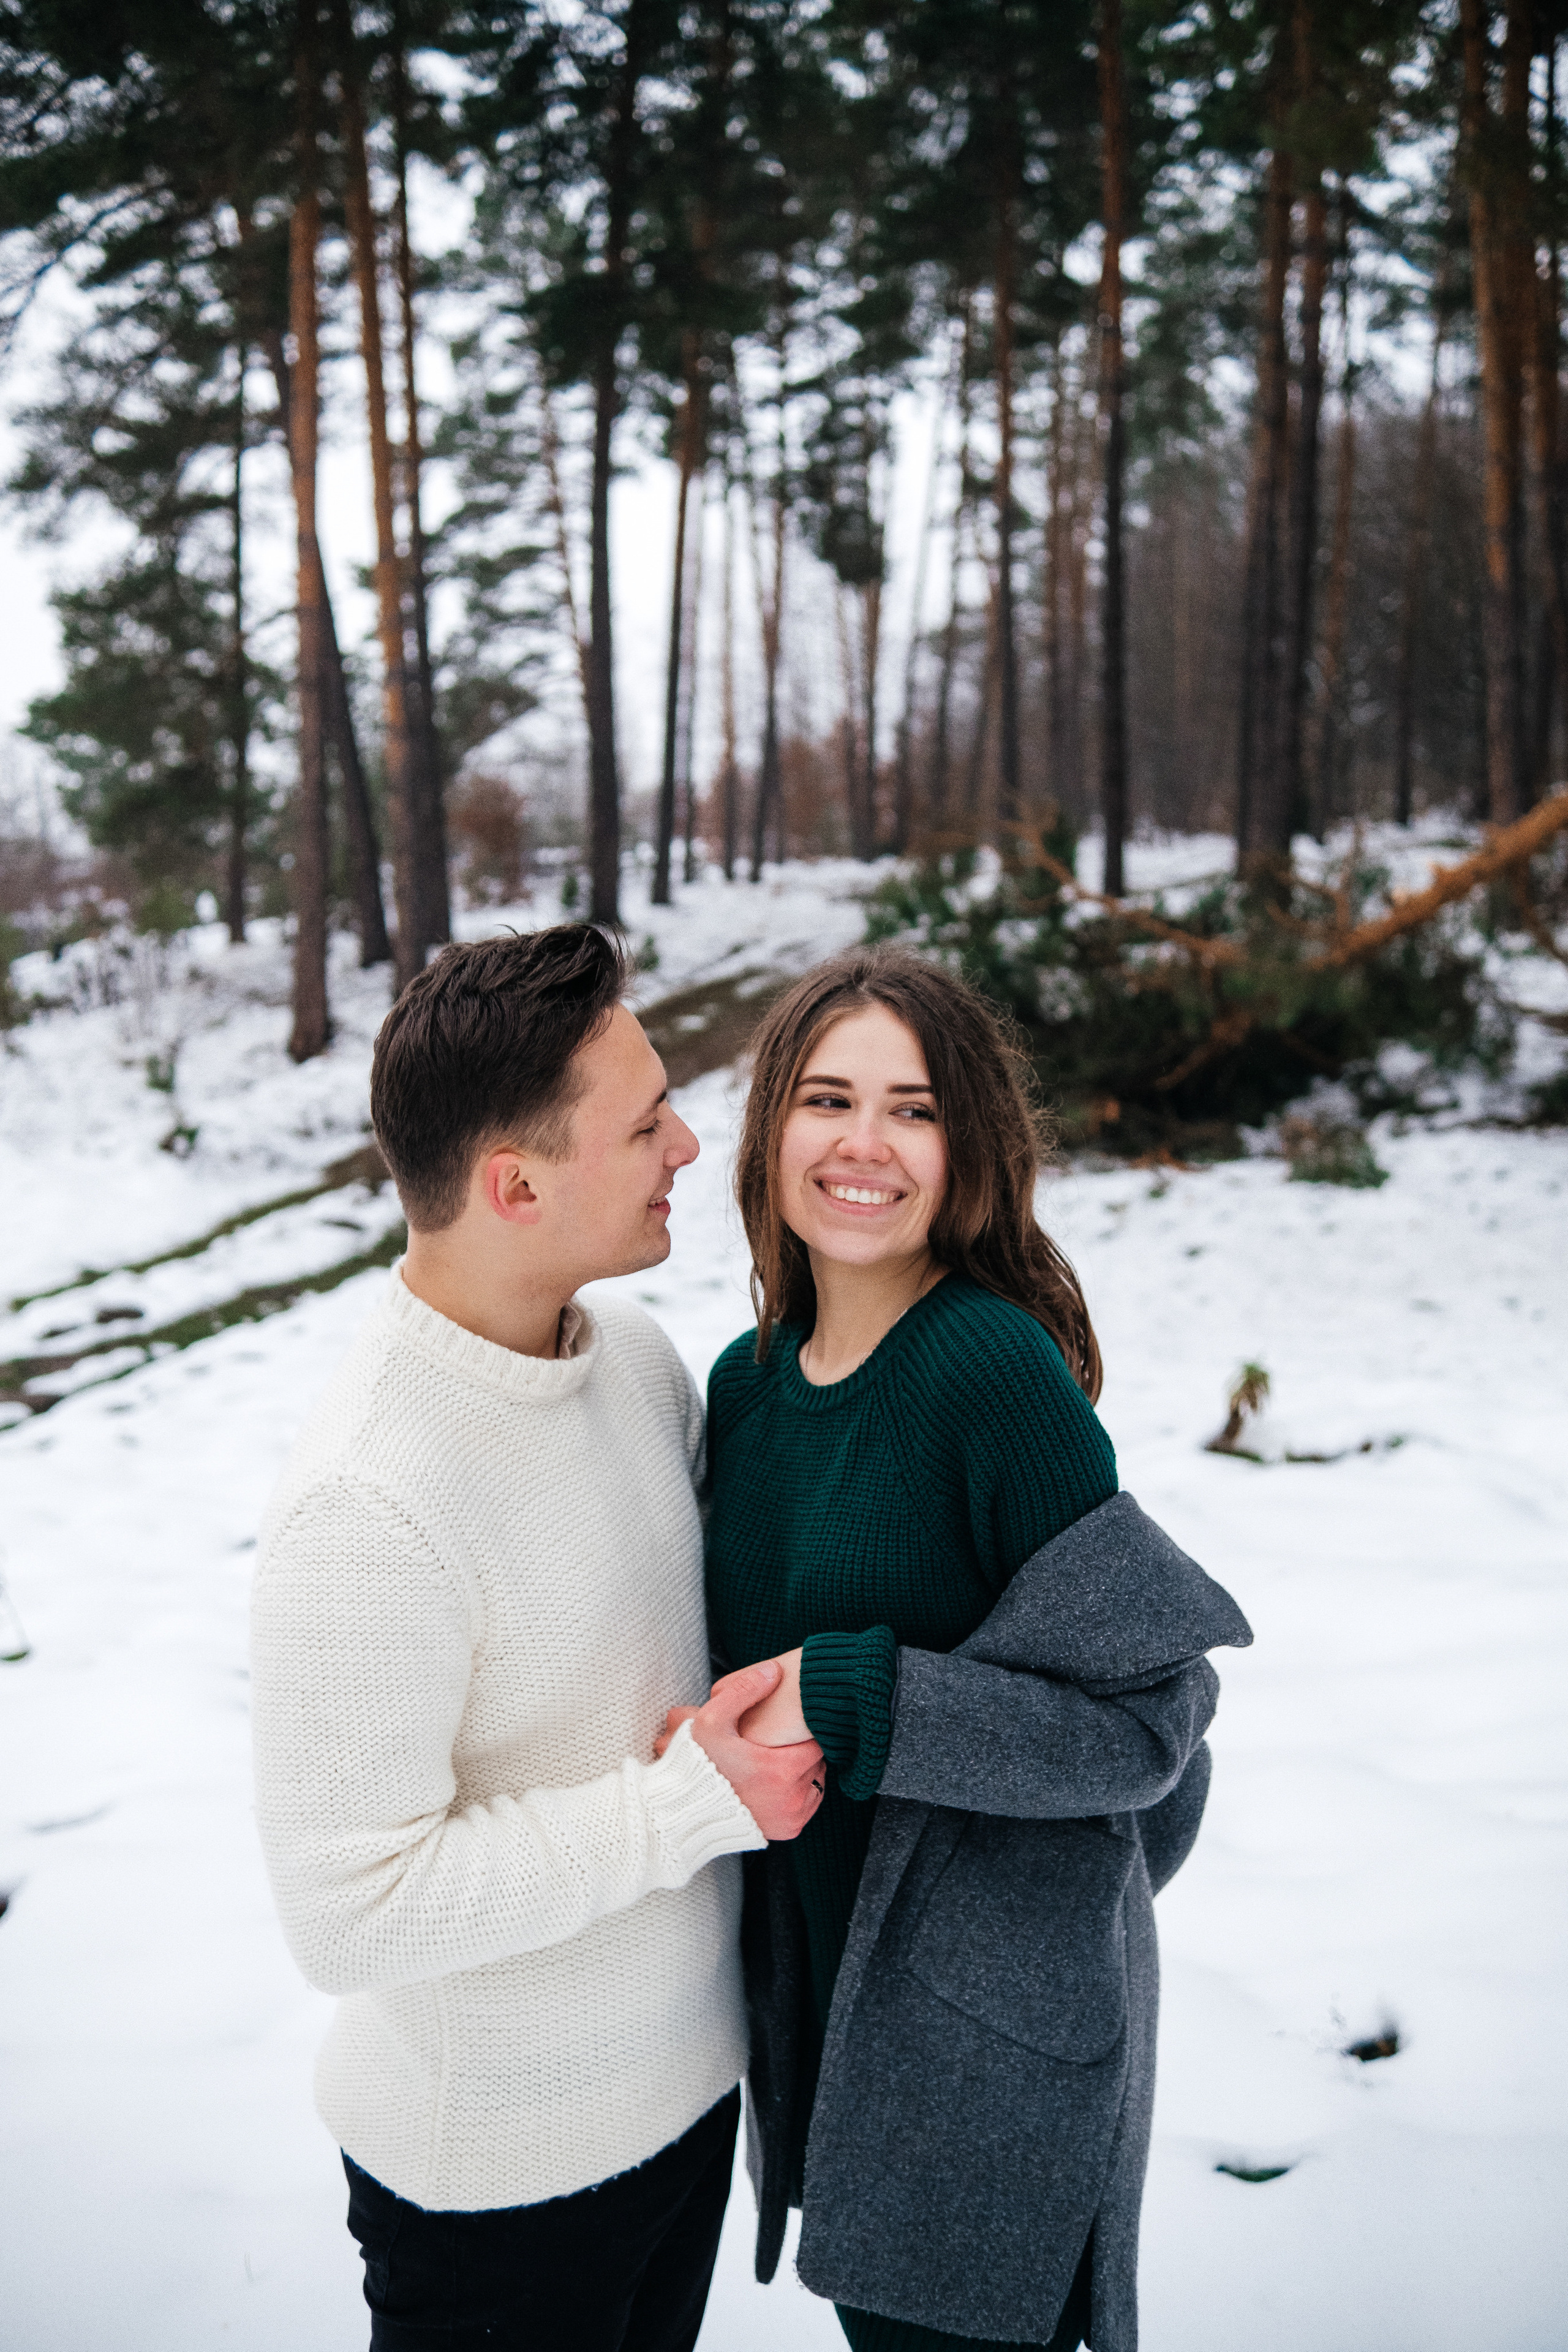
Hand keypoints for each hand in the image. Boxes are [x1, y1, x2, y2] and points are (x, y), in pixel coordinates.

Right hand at [656, 1660, 824, 1841]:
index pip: (814, 1741)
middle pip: (816, 1761)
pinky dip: (797, 1793)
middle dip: (800, 1750)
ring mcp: (791, 1817)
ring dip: (802, 1771)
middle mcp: (791, 1799)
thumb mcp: (710, 1720)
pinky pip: (807, 1804)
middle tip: (778, 1743)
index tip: (787, 1728)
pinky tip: (775, 1783)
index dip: (800, 1731)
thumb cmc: (695, 1766)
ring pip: (815, 1782)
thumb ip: (743, 1690)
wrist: (683, 1813)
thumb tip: (774, 1671)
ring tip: (776, 1761)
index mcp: (779, 1771)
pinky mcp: (788, 1830)